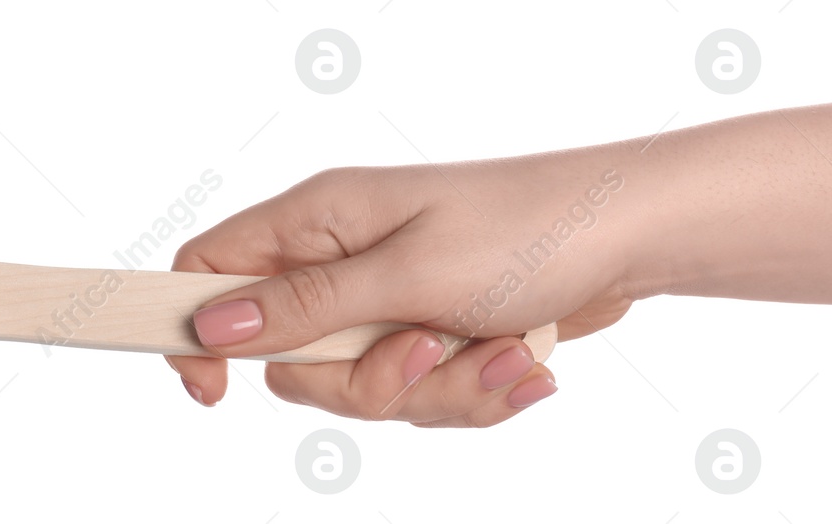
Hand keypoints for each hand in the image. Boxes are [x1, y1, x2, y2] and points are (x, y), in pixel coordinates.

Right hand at [167, 156, 638, 426]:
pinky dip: (473, 391)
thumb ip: (305, 306)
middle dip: (367, 382)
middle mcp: (344, 261)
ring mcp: (390, 302)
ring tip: (503, 350)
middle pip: (294, 361)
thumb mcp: (407, 273)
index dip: (198, 331)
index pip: (211, 269)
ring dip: (439, 390)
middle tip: (425, 352)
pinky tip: (521, 359)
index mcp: (320, 221)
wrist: (632, 238)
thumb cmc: (528, 230)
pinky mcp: (433, 335)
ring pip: (365, 390)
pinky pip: (421, 398)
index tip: (215, 392)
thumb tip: (211, 323)